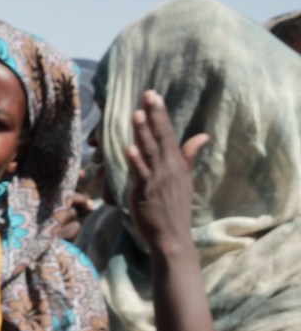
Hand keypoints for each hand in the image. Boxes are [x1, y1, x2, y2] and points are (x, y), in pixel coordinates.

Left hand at [125, 90, 211, 265]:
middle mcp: (168, 168)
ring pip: (149, 152)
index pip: (168, 133)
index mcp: (176, 164)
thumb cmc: (174, 207)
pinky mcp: (146, 192)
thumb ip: (188, 156)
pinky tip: (129, 148)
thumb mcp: (184, 179)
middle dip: (154, 115)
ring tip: (137, 113)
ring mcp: (157, 180)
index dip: (160, 114)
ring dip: (143, 133)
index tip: (153, 95)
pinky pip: (140, 174)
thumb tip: (202, 136)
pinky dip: (136, 161)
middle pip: (160, 137)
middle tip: (148, 94)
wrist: (172, 237)